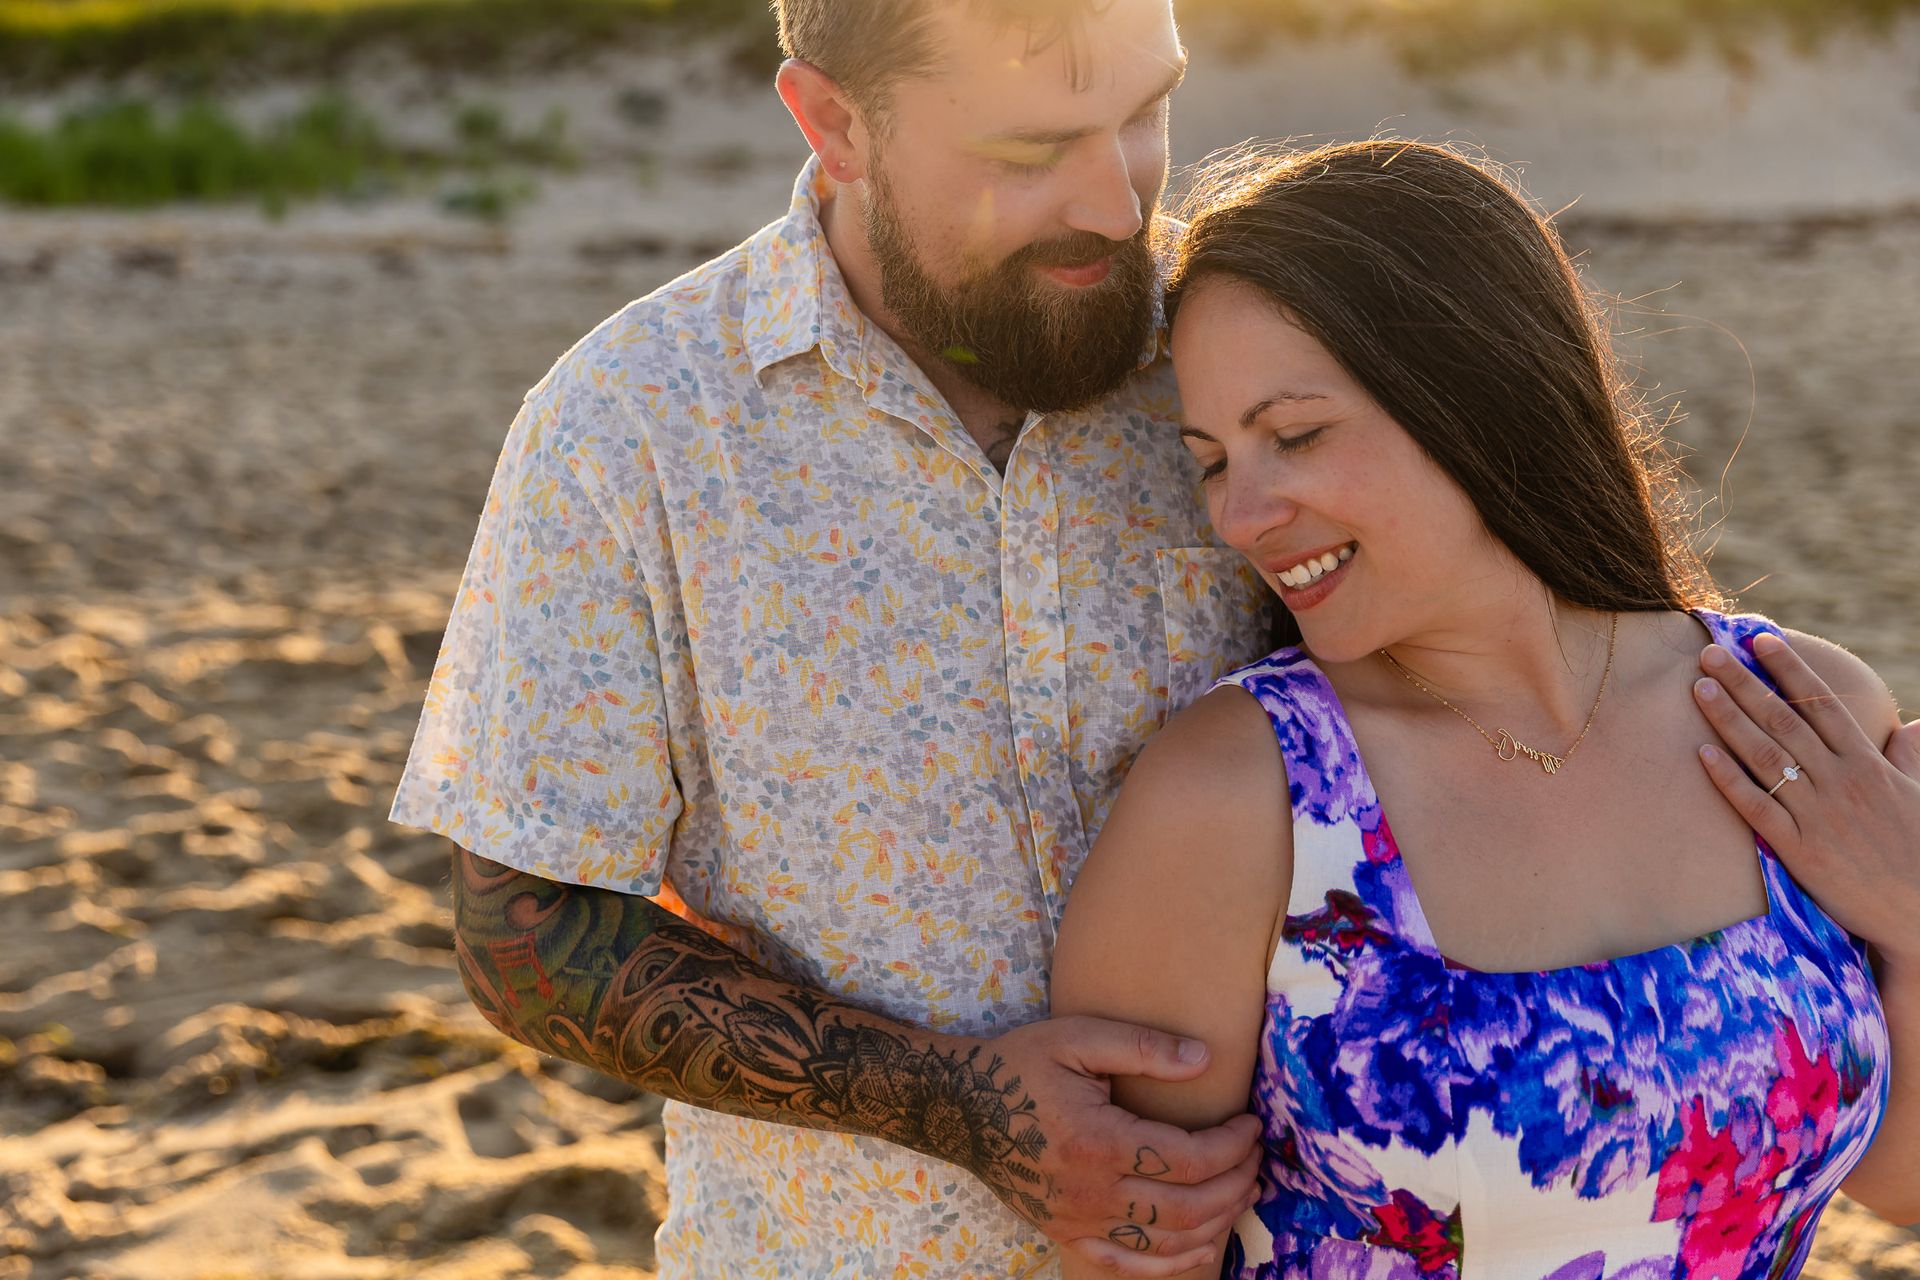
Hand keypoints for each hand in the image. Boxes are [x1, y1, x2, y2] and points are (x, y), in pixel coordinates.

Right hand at [965, 1015, 1261, 1276]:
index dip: (1233, 1146)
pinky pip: (1128, 1265)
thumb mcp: (1078, 1037)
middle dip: (1235, 1183)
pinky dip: (1172, 1262)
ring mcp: (1077, 1221)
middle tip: (1256, 1157)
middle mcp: (1090, 1193)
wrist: (958, 1107)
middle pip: (1188, 1208)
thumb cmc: (1019, 1065)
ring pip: (1166, 1243)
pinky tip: (1200, 1241)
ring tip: (1241, 1190)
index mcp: (1098, 1142)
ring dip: (1217, 1221)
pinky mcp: (1066, 1234)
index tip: (1252, 1124)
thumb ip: (1143, 1046)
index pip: (1189, 1159)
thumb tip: (1205, 1058)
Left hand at [1693, 632, 1919, 961]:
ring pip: (1765, 756)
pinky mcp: (1800, 849)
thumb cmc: (1918, 850)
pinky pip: (1757, 807)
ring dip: (1728, 719)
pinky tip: (1702, 753)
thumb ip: (1909, 757)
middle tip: (1710, 654)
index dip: (1789, 669)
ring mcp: (1818, 814)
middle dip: (1745, 683)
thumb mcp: (1918, 794)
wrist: (1919, 911)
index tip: (1761, 640)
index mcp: (1866, 762)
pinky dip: (1729, 779)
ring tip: (1699, 688)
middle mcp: (1840, 781)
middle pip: (1783, 721)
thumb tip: (1914, 727)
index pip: (1821, 704)